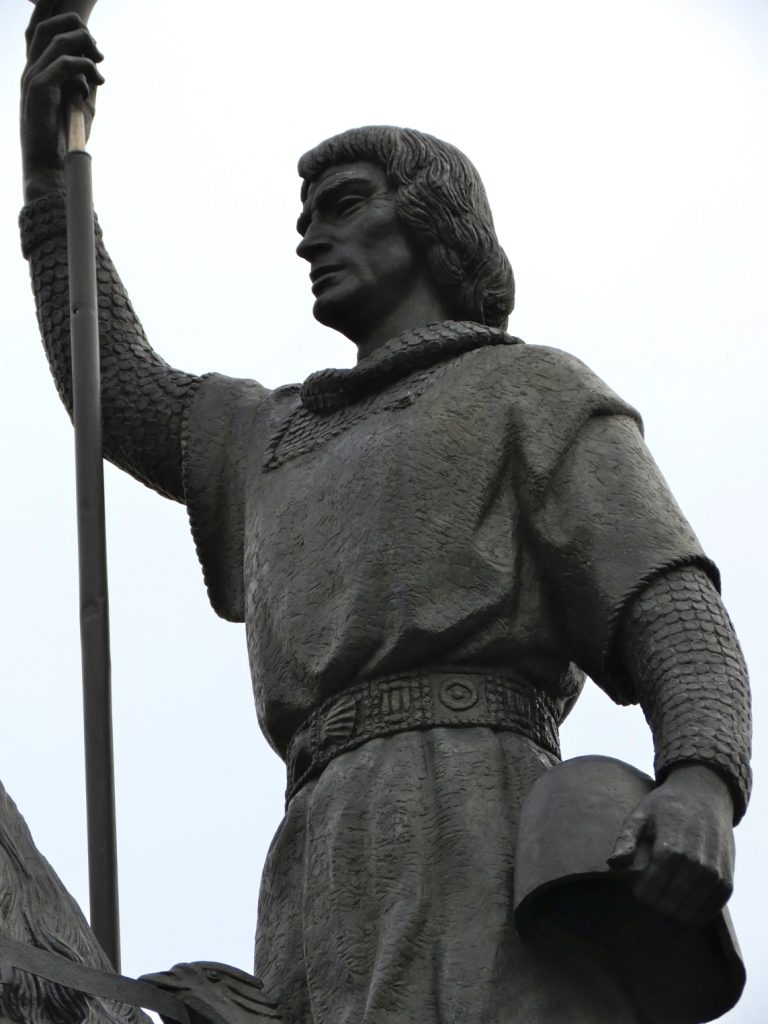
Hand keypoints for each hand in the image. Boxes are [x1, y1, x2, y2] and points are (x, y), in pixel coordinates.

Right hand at [20, 0, 103, 200]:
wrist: (50, 167)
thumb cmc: (64, 140)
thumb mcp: (79, 105)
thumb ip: (85, 83)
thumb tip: (96, 68)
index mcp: (36, 72)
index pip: (38, 30)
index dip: (53, 13)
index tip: (80, 20)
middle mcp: (30, 70)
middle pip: (45, 26)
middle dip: (74, 25)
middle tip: (98, 47)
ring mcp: (32, 78)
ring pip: (56, 41)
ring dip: (83, 44)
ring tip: (101, 61)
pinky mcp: (39, 90)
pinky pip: (63, 64)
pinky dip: (84, 67)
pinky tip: (98, 79)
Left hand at [608, 763, 734, 927]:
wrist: (704, 795)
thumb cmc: (667, 805)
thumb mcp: (641, 814)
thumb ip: (626, 839)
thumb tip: (612, 864)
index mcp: (670, 849)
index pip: (650, 891)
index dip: (640, 895)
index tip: (637, 888)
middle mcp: (694, 863)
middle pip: (668, 904)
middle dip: (656, 904)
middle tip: (651, 894)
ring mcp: (713, 872)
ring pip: (689, 911)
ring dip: (675, 912)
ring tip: (666, 901)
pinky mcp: (726, 877)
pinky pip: (712, 907)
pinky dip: (697, 914)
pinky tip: (686, 910)